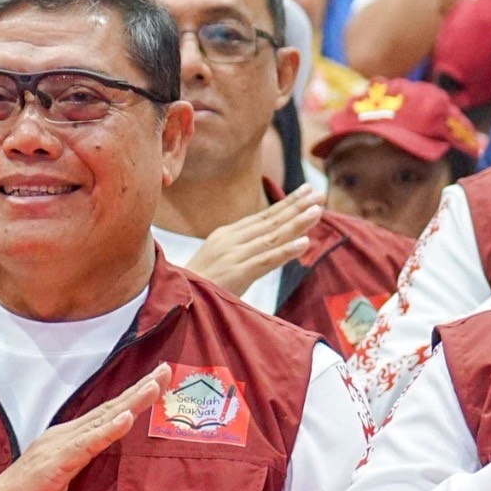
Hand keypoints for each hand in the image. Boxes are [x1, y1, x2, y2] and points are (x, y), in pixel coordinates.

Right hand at [0, 366, 172, 490]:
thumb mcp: (60, 478)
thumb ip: (77, 461)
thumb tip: (92, 453)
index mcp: (66, 439)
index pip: (106, 413)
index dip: (132, 396)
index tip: (157, 381)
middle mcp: (63, 436)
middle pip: (109, 408)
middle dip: (140, 389)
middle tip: (166, 370)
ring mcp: (59, 448)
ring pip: (101, 420)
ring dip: (131, 402)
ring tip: (155, 386)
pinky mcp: (55, 466)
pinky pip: (87, 445)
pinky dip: (108, 430)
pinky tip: (126, 418)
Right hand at [185, 185, 324, 298]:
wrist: (171, 299)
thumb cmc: (194, 284)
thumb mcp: (216, 259)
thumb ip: (238, 249)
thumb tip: (263, 242)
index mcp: (225, 235)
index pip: (262, 216)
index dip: (286, 203)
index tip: (306, 191)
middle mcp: (231, 241)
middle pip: (270, 221)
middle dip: (296, 206)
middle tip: (319, 193)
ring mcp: (233, 256)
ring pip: (272, 237)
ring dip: (297, 223)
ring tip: (318, 210)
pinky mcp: (236, 274)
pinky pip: (266, 261)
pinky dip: (286, 251)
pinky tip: (305, 243)